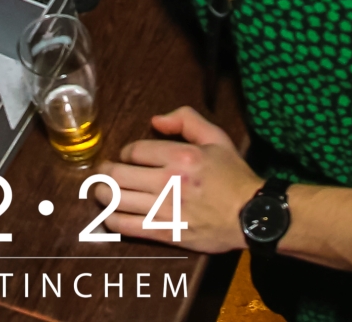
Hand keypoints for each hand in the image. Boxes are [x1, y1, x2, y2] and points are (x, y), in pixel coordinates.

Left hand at [97, 107, 258, 252]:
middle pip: (117, 175)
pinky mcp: (166, 233)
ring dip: (101, 194)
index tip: (126, 156)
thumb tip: (155, 121)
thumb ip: (186, 119)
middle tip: (101, 172)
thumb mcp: (216, 137)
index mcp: (180, 156)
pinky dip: (112, 220)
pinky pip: (127, 227)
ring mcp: (166, 210)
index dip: (125, 152)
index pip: (134, 151)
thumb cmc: (233, 175)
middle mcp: (169, 182)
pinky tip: (109, 215)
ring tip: (100, 191)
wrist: (251, 215)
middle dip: (103, 172)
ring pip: (117, 201)